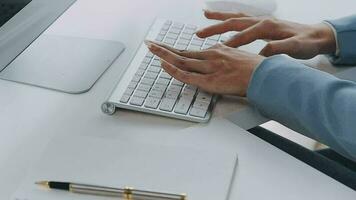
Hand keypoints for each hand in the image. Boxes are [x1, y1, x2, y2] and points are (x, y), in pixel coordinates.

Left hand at [145, 41, 263, 96]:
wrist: (266, 76)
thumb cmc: (255, 69)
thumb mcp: (237, 58)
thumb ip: (224, 59)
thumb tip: (216, 60)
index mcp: (217, 51)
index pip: (190, 51)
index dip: (175, 49)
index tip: (164, 46)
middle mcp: (211, 56)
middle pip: (182, 52)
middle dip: (164, 48)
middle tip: (150, 43)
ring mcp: (210, 68)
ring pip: (181, 60)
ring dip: (164, 54)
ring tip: (151, 48)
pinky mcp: (211, 81)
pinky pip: (188, 76)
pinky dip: (174, 70)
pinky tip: (164, 65)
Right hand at [196, 10, 335, 58]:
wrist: (316, 35)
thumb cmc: (306, 43)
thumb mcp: (296, 48)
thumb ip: (278, 49)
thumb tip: (262, 52)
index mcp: (268, 27)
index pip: (244, 36)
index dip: (230, 43)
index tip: (217, 50)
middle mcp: (262, 21)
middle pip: (234, 22)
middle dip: (216, 27)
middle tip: (200, 33)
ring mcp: (261, 20)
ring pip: (236, 17)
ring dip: (219, 18)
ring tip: (205, 16)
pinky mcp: (261, 23)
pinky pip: (241, 18)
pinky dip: (229, 17)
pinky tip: (222, 19)